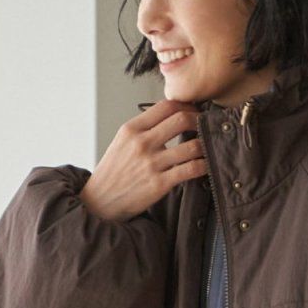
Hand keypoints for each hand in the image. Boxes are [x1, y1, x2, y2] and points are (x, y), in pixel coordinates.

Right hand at [78, 99, 206, 220]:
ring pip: (191, 146)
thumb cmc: (114, 171)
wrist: (100, 201)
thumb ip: (143, 128)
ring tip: (207, 146)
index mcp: (132, 129)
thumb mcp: (122, 142)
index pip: (166, 106)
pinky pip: (190, 170)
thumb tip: (169, 117)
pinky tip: (205, 164)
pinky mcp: (159, 184)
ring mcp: (151, 164)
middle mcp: (142, 143)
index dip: (185, 105)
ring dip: (204, 144)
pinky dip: (203, 165)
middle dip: (198, 120)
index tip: (193, 110)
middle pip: (181, 119)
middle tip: (205, 125)